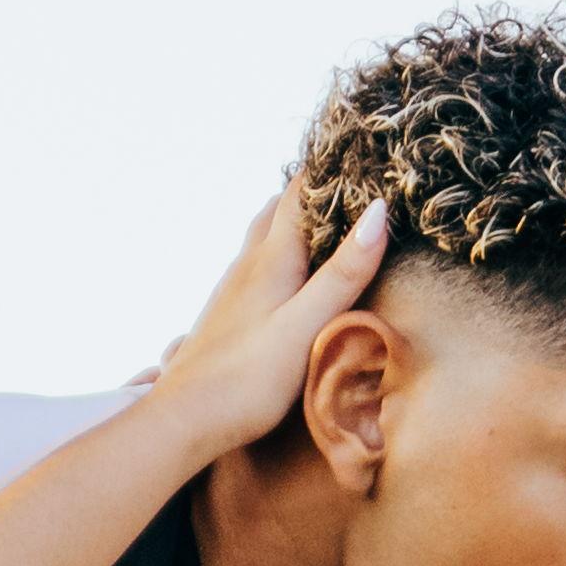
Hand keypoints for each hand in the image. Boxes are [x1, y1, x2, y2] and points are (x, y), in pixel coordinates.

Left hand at [141, 191, 390, 452]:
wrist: (186, 420)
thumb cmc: (250, 378)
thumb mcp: (308, 323)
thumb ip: (344, 272)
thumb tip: (379, 210)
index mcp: (270, 261)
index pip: (298, 196)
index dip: (325, 169)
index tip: (354, 145)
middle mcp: (246, 267)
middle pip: (275, 212)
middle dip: (307, 191)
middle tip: (339, 175)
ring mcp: (231, 292)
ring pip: (260, 238)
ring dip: (288, 220)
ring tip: (315, 213)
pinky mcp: (225, 318)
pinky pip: (253, 267)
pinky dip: (275, 252)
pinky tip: (280, 271)